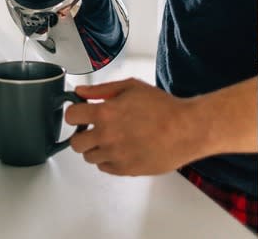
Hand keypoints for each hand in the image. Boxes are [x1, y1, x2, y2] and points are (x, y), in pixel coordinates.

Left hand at [64, 78, 203, 175]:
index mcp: (105, 113)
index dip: (75, 114)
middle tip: (96, 129)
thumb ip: (102, 89)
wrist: (186, 129)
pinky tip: (123, 149)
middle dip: (83, 134)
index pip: (71, 117)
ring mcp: (115, 155)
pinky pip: (105, 167)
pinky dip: (109, 159)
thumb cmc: (164, 107)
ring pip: (89, 156)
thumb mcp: (132, 87)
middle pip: (75, 143)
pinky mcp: (125, 169)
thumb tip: (81, 92)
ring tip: (114, 139)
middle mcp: (106, 136)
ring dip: (96, 147)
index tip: (82, 114)